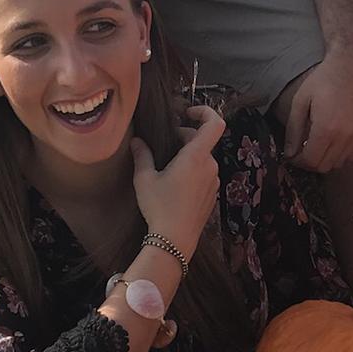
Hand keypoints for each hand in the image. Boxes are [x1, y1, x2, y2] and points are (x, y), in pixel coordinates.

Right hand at [130, 103, 225, 257]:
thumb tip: (137, 141)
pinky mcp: (212, 194)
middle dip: (185, 137)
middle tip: (164, 146)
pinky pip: (204, 174)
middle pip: (203, 141)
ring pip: (203, 158)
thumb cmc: (159, 207)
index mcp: (196, 157)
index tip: (187, 113)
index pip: (215, 124)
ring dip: (188, 156)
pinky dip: (193, 171)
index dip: (204, 112)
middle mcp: (210, 166)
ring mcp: (214, 181)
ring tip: (167, 167)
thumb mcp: (144, 179)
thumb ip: (142, 155)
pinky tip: (176, 184)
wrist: (174, 240)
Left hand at [282, 51, 352, 172]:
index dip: (298, 161)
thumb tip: (289, 153)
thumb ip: (293, 130)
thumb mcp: (300, 101)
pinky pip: (350, 156)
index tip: (292, 155)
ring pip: (337, 164)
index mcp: (326, 129)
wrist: (352, 66)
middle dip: (309, 162)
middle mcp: (344, 137)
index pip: (310, 161)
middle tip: (301, 151)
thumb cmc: (323, 80)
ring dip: (324, 159)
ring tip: (316, 144)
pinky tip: (331, 141)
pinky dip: (339, 155)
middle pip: (323, 166)